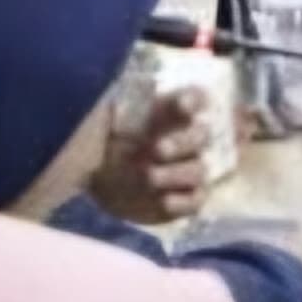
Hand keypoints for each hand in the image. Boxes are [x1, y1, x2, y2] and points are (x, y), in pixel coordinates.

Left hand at [84, 86, 210, 225]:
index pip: (194, 99)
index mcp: (170, 112)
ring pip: (199, 170)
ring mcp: (188, 170)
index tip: (184, 105)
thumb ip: (116, 110)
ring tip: (150, 177)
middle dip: (183, 142)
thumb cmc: (108, 140)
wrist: (99, 177)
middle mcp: (186, 140)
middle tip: (158, 149)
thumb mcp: (108, 119)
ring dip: (176, 174)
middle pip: (201, 136)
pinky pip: (194, 201)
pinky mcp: (184, 199)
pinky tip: (166, 201)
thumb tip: (122, 106)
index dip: (193, 100)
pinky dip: (183, 202)